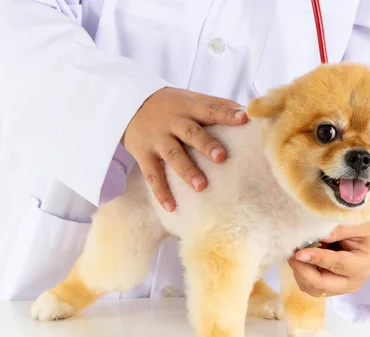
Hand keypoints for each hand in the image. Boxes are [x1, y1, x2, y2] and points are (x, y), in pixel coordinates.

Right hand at [122, 87, 247, 211]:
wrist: (126, 104)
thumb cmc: (167, 104)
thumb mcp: (189, 97)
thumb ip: (215, 104)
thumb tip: (244, 109)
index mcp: (187, 108)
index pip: (210, 110)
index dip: (226, 115)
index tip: (243, 119)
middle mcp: (172, 123)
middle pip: (191, 133)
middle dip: (206, 145)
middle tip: (221, 157)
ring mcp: (157, 139)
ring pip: (173, 155)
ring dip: (187, 171)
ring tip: (201, 186)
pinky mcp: (143, 154)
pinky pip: (152, 175)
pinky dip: (160, 191)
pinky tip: (171, 207)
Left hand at [288, 219, 369, 296]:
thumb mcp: (361, 224)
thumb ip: (340, 229)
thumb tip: (318, 235)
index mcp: (361, 266)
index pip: (335, 265)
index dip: (315, 259)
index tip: (299, 252)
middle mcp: (352, 282)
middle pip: (320, 285)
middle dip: (302, 271)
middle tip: (291, 254)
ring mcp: (341, 287)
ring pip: (313, 289)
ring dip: (301, 273)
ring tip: (296, 254)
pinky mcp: (333, 286)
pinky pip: (312, 286)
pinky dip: (303, 275)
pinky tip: (302, 259)